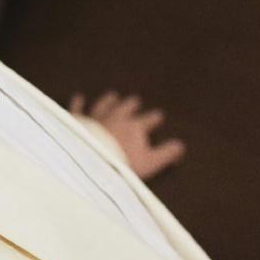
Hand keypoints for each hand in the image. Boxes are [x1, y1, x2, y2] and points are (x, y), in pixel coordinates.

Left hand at [69, 90, 186, 180]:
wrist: (92, 163)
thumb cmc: (123, 164)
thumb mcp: (150, 162)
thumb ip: (166, 153)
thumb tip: (181, 146)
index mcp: (134, 126)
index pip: (148, 120)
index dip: (154, 118)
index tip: (158, 116)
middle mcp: (116, 118)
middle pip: (126, 108)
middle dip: (131, 105)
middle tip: (135, 100)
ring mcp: (96, 118)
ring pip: (104, 105)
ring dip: (109, 100)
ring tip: (112, 95)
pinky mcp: (78, 122)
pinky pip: (78, 110)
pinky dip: (78, 103)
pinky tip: (78, 97)